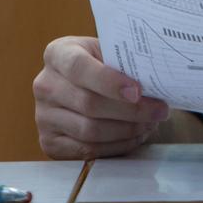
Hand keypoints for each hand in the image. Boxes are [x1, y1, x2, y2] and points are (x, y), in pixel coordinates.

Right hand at [32, 36, 171, 158]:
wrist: (83, 85)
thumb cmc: (102, 65)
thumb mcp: (108, 52)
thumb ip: (124, 62)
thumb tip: (155, 79)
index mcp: (58, 54)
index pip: (80, 68)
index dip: (110, 81)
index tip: (138, 91)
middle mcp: (45, 85)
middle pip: (89, 104)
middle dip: (131, 111)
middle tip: (159, 111)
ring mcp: (44, 116)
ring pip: (90, 131)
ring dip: (127, 130)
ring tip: (150, 123)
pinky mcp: (49, 142)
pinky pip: (87, 150)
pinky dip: (117, 146)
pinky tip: (135, 136)